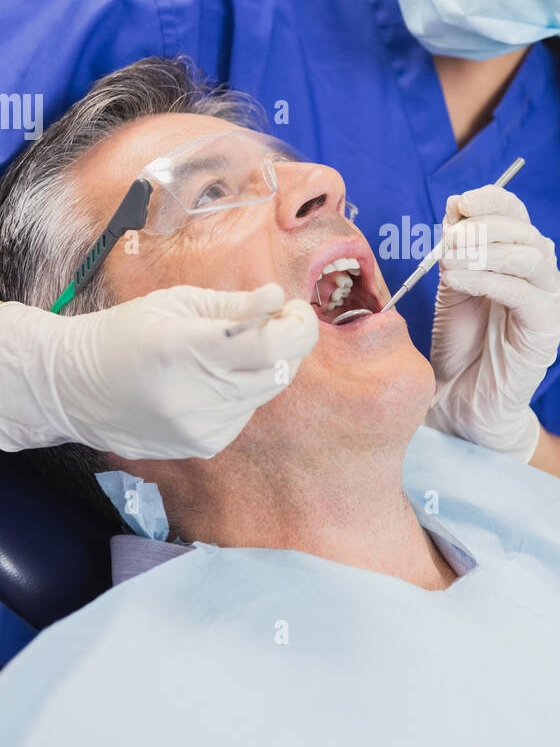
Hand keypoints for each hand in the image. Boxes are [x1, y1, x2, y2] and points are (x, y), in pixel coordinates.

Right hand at [1, 284, 317, 457]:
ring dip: (269, 364)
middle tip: (277, 318)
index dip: (298, 326)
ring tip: (241, 346)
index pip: (271, 346)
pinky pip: (247, 411)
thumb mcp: (174, 303)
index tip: (294, 308)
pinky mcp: (205, 446)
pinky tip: (215, 378)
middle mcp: (196, 396)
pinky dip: (245, 389)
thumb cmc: (124, 333)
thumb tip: (278, 300)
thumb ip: (232, 305)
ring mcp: (201, 428)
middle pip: (280, 370)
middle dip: (291, 340)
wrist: (74, 389)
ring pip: (268, 391)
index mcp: (185, 349)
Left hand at [425, 185, 559, 460]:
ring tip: (449, 262)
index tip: (460, 203)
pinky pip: (524, 292)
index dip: (492, 200)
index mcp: (518, 256)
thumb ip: (456, 248)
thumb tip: (455, 204)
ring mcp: (549, 299)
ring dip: (485, 252)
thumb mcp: (452, 284)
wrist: (463, 397)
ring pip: (530, 256)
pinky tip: (456, 279)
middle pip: (524, 230)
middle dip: (483, 228)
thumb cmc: (459, 343)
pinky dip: (488, 280)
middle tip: (448, 240)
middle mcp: (540, 273)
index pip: (516, 213)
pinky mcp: (547, 326)